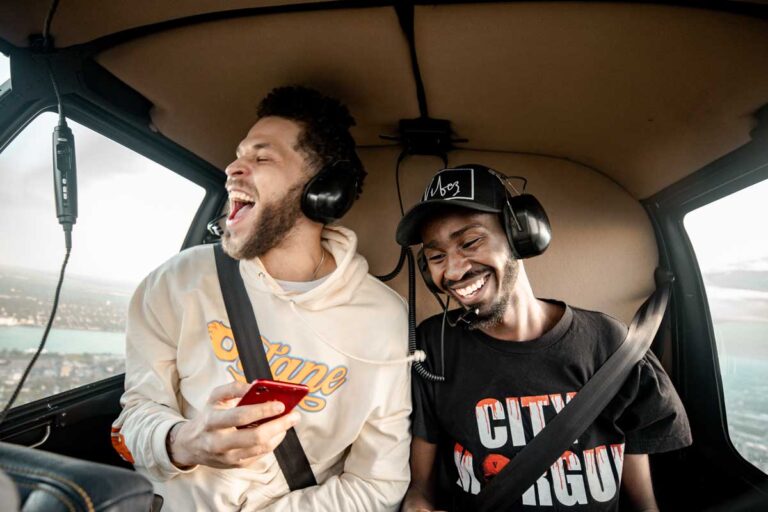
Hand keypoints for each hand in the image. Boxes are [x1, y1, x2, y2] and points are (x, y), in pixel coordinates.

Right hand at [168, 381, 299, 468]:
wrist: (190, 445)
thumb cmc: (208, 416)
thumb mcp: (215, 397)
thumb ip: (234, 388)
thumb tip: (257, 386)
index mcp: (212, 421)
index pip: (240, 416)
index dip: (263, 410)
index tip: (281, 404)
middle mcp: (218, 442)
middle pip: (255, 436)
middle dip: (278, 425)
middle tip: (294, 416)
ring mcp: (227, 457)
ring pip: (260, 448)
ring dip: (279, 434)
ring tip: (289, 422)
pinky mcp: (235, 465)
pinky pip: (260, 455)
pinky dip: (273, 442)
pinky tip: (278, 432)